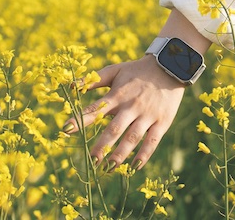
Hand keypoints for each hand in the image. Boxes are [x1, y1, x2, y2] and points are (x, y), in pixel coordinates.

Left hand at [63, 55, 186, 169]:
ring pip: (132, 138)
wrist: (169, 67)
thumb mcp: (115, 71)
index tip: (66, 129)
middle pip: (114, 129)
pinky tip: (134, 167)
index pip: (96, 109)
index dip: (81, 119)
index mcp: (117, 95)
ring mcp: (147, 115)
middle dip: (102, 146)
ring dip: (120, 154)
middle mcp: (131, 106)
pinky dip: (144, 155)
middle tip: (91, 161)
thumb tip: (72, 86)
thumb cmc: (137, 70)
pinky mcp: (162, 122)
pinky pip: (152, 141)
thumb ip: (94, 79)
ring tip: (109, 168)